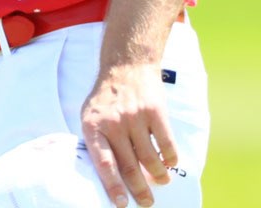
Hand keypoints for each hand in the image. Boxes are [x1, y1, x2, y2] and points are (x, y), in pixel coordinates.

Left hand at [81, 64, 176, 207]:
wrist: (126, 66)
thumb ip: (97, 142)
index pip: (103, 163)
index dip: (113, 186)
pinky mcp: (155, 112)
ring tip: (161, 182)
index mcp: (93, 126)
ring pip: (150, 159)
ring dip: (158, 176)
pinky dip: (170, 159)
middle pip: (129, 166)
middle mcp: (113, 122)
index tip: (122, 203)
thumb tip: (108, 176)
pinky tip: (169, 163)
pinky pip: (166, 144)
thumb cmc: (107, 97)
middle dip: (140, 190)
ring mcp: (135, 117)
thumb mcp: (90, 115)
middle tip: (147, 202)